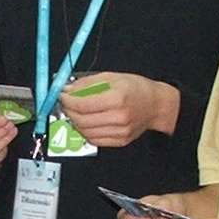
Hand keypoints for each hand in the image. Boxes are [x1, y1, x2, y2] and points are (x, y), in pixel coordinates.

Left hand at [60, 72, 177, 147]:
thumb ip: (89, 83)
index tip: (62, 95)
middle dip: (69, 111)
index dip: (67, 100)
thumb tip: (68, 89)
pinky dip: (85, 131)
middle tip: (66, 103)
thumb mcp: (113, 77)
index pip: (82, 104)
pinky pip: (95, 140)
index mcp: (117, 98)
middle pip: (82, 120)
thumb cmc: (137, 88)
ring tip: (76, 112)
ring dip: (75, 122)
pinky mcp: (120, 141)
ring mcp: (120, 132)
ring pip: (86, 132)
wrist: (156, 105)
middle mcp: (119, 118)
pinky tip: (86, 122)